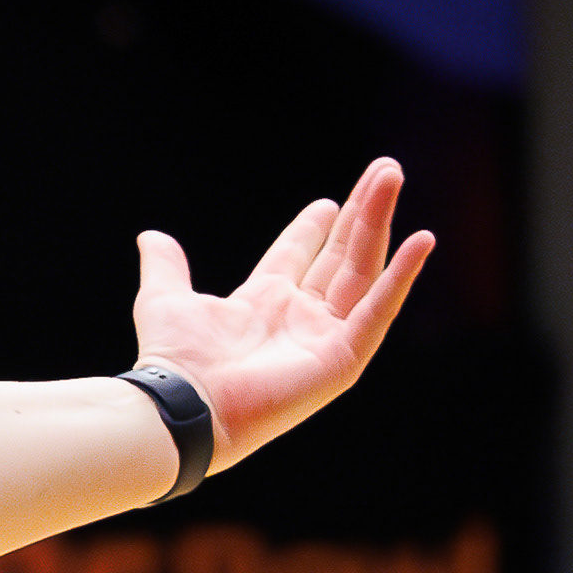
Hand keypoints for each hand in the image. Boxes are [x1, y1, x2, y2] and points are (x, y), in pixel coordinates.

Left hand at [129, 158, 432, 472]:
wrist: (184, 402)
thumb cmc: (174, 359)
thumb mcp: (164, 298)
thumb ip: (165, 267)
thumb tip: (151, 237)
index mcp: (264, 302)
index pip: (300, 255)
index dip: (316, 227)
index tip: (331, 200)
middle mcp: (300, 318)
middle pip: (340, 255)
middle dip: (363, 212)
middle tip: (386, 170)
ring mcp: (325, 337)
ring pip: (362, 270)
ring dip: (380, 225)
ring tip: (393, 180)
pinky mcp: (343, 358)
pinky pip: (379, 311)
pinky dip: (401, 278)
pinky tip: (421, 242)